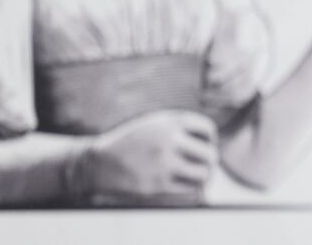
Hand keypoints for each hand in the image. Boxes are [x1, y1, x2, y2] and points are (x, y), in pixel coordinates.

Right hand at [85, 110, 217, 204]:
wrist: (99, 162)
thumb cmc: (133, 142)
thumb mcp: (155, 123)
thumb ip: (181, 127)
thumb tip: (212, 141)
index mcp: (170, 122)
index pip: (207, 130)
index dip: (210, 138)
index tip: (204, 144)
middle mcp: (169, 141)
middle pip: (210, 153)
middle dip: (211, 159)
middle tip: (207, 162)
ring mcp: (164, 164)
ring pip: (203, 173)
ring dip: (206, 175)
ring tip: (203, 174)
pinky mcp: (157, 185)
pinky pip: (189, 188)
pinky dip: (193, 187)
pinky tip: (189, 183)